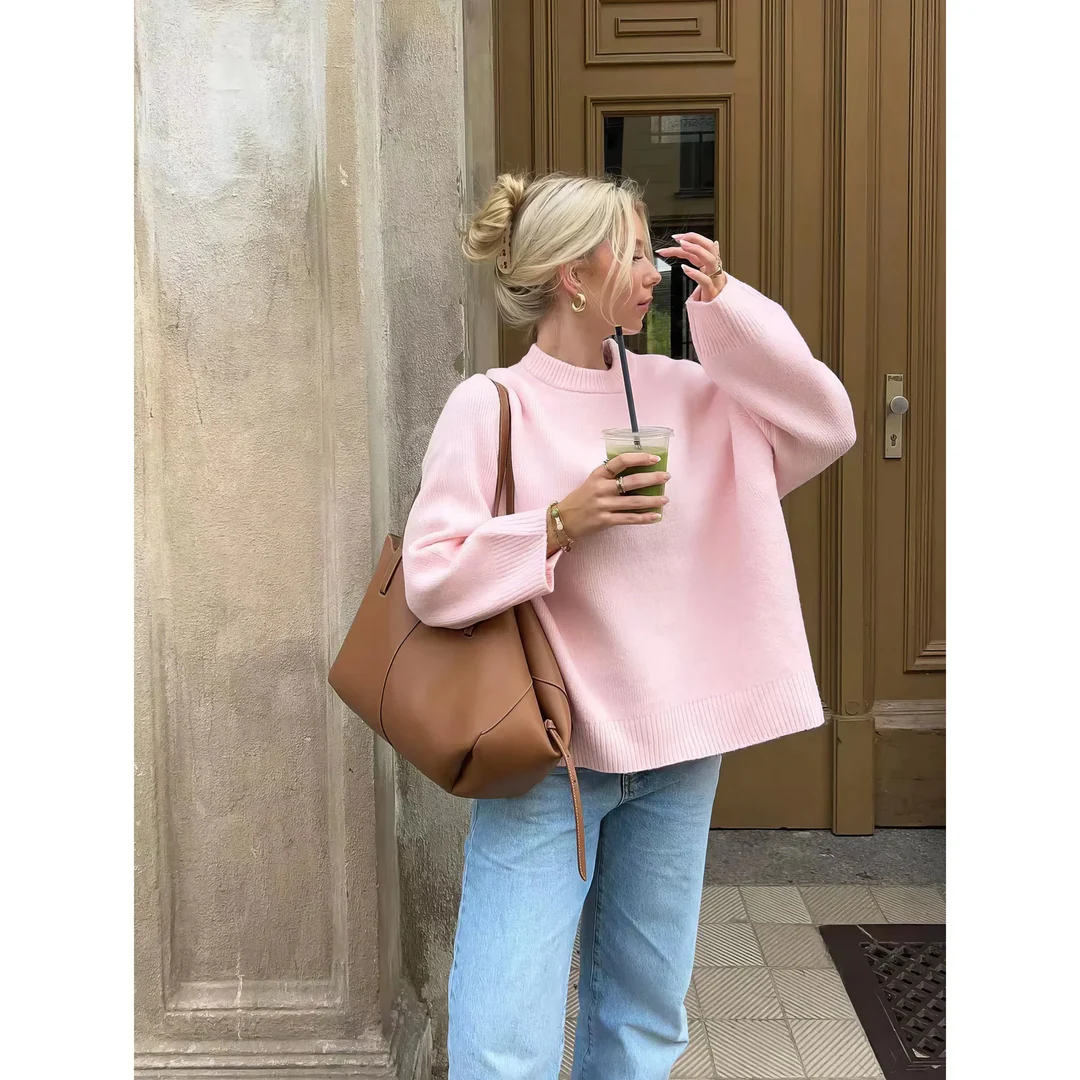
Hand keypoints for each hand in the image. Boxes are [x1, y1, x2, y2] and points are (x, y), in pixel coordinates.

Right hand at [556, 454, 670, 539]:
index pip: (621, 461)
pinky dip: (645, 518)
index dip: (640, 458)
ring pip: (634, 502)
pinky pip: (629, 519)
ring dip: (653, 500)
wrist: (564, 519)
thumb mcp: (593, 481)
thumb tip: (640, 472)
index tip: (655, 458)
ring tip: (665, 499)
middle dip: (652, 478)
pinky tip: (656, 516)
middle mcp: (601, 488)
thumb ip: (611, 476)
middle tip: (666, 476)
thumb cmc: (582, 498)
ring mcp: (603, 505)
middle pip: (632, 481)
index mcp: (599, 474)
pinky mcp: (605, 521)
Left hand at [655, 232, 726, 301]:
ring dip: (695, 250)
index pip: (703, 245)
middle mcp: (715, 269)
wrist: (717, 314)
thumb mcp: (705, 273)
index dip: (690, 239)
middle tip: (678, 239)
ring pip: (710, 260)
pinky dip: (695, 273)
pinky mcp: (712, 293)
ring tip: (681, 246)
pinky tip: (684, 269)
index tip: (676, 237)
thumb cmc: (709, 294)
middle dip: (694, 239)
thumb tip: (715, 242)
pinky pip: (705, 280)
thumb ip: (702, 259)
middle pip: (709, 247)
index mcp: (711, 264)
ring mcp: (715, 280)